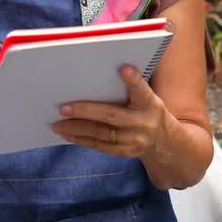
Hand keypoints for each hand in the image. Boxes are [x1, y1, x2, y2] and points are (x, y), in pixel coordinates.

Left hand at [51, 65, 169, 159]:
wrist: (164, 142)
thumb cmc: (148, 111)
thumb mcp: (148, 97)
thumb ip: (131, 87)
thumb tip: (105, 70)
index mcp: (149, 103)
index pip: (141, 90)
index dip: (133, 80)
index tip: (123, 68)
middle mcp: (142, 122)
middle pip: (111, 116)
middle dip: (84, 112)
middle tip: (62, 108)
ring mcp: (134, 140)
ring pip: (101, 134)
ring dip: (76, 129)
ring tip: (57, 124)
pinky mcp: (125, 153)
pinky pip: (100, 146)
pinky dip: (81, 140)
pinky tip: (67, 134)